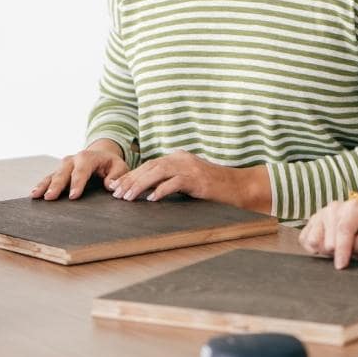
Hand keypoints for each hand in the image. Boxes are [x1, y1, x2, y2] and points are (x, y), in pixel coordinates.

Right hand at [31, 140, 128, 199]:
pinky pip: (49, 178)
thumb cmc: (111, 164)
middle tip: (50, 197)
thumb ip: (117, 175)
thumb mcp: (120, 166)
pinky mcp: (59, 172)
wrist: (101, 155)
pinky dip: (41, 185)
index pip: (82, 170)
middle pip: (63, 172)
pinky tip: (34, 194)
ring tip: (36, 195)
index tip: (74, 196)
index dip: (77, 183)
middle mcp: (73, 159)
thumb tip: (111, 185)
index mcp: (89, 157)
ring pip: (53, 175)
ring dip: (44, 185)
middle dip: (57, 185)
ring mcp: (64, 165)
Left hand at [111, 150, 269, 211]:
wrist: (240, 187)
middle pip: (150, 167)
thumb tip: (149, 191)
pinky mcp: (198, 179)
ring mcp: (190, 168)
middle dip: (131, 180)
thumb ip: (172, 181)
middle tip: (116, 193)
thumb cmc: (215, 188)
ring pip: (158, 173)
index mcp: (179, 158)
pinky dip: (162, 190)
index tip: (118, 186)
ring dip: (140, 185)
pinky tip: (151, 199)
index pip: (150, 165)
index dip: (132, 175)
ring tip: (127, 197)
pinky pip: (175, 182)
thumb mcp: (190, 181)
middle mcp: (182, 159)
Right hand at [299, 199, 357, 268]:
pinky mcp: (310, 223)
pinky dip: (314, 249)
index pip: (344, 230)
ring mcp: (320, 213)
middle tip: (348, 255)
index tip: (341, 266)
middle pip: (328, 238)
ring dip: (325, 251)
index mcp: (354, 208)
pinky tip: (326, 248)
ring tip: (338, 250)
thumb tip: (352, 246)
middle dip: (336, 253)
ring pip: (314, 240)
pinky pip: (304, 240)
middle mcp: (335, 207)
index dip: (342, 250)